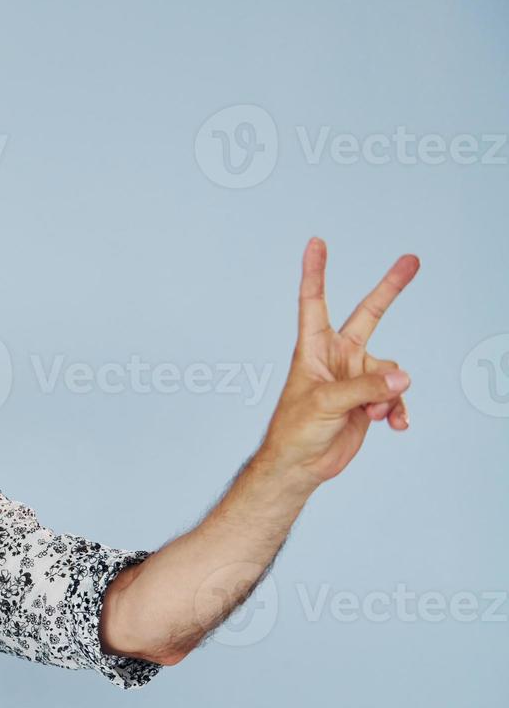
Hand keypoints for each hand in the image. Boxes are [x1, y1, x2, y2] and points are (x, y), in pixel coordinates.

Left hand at [260, 238, 418, 486]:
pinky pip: (397, 394)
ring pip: (392, 370)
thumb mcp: (325, 403)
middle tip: (412, 259)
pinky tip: (395, 424)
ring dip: (388, 392)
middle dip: (391, 289)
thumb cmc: (295, 430)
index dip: (316, 272)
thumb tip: (402, 377)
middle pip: (369, 314)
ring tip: (371, 412)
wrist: (302, 465)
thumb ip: (365, 387)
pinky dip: (399, 409)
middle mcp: (338, 357)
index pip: (314, 302)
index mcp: (314, 348)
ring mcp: (357, 376)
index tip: (316, 242)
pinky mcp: (371, 398)